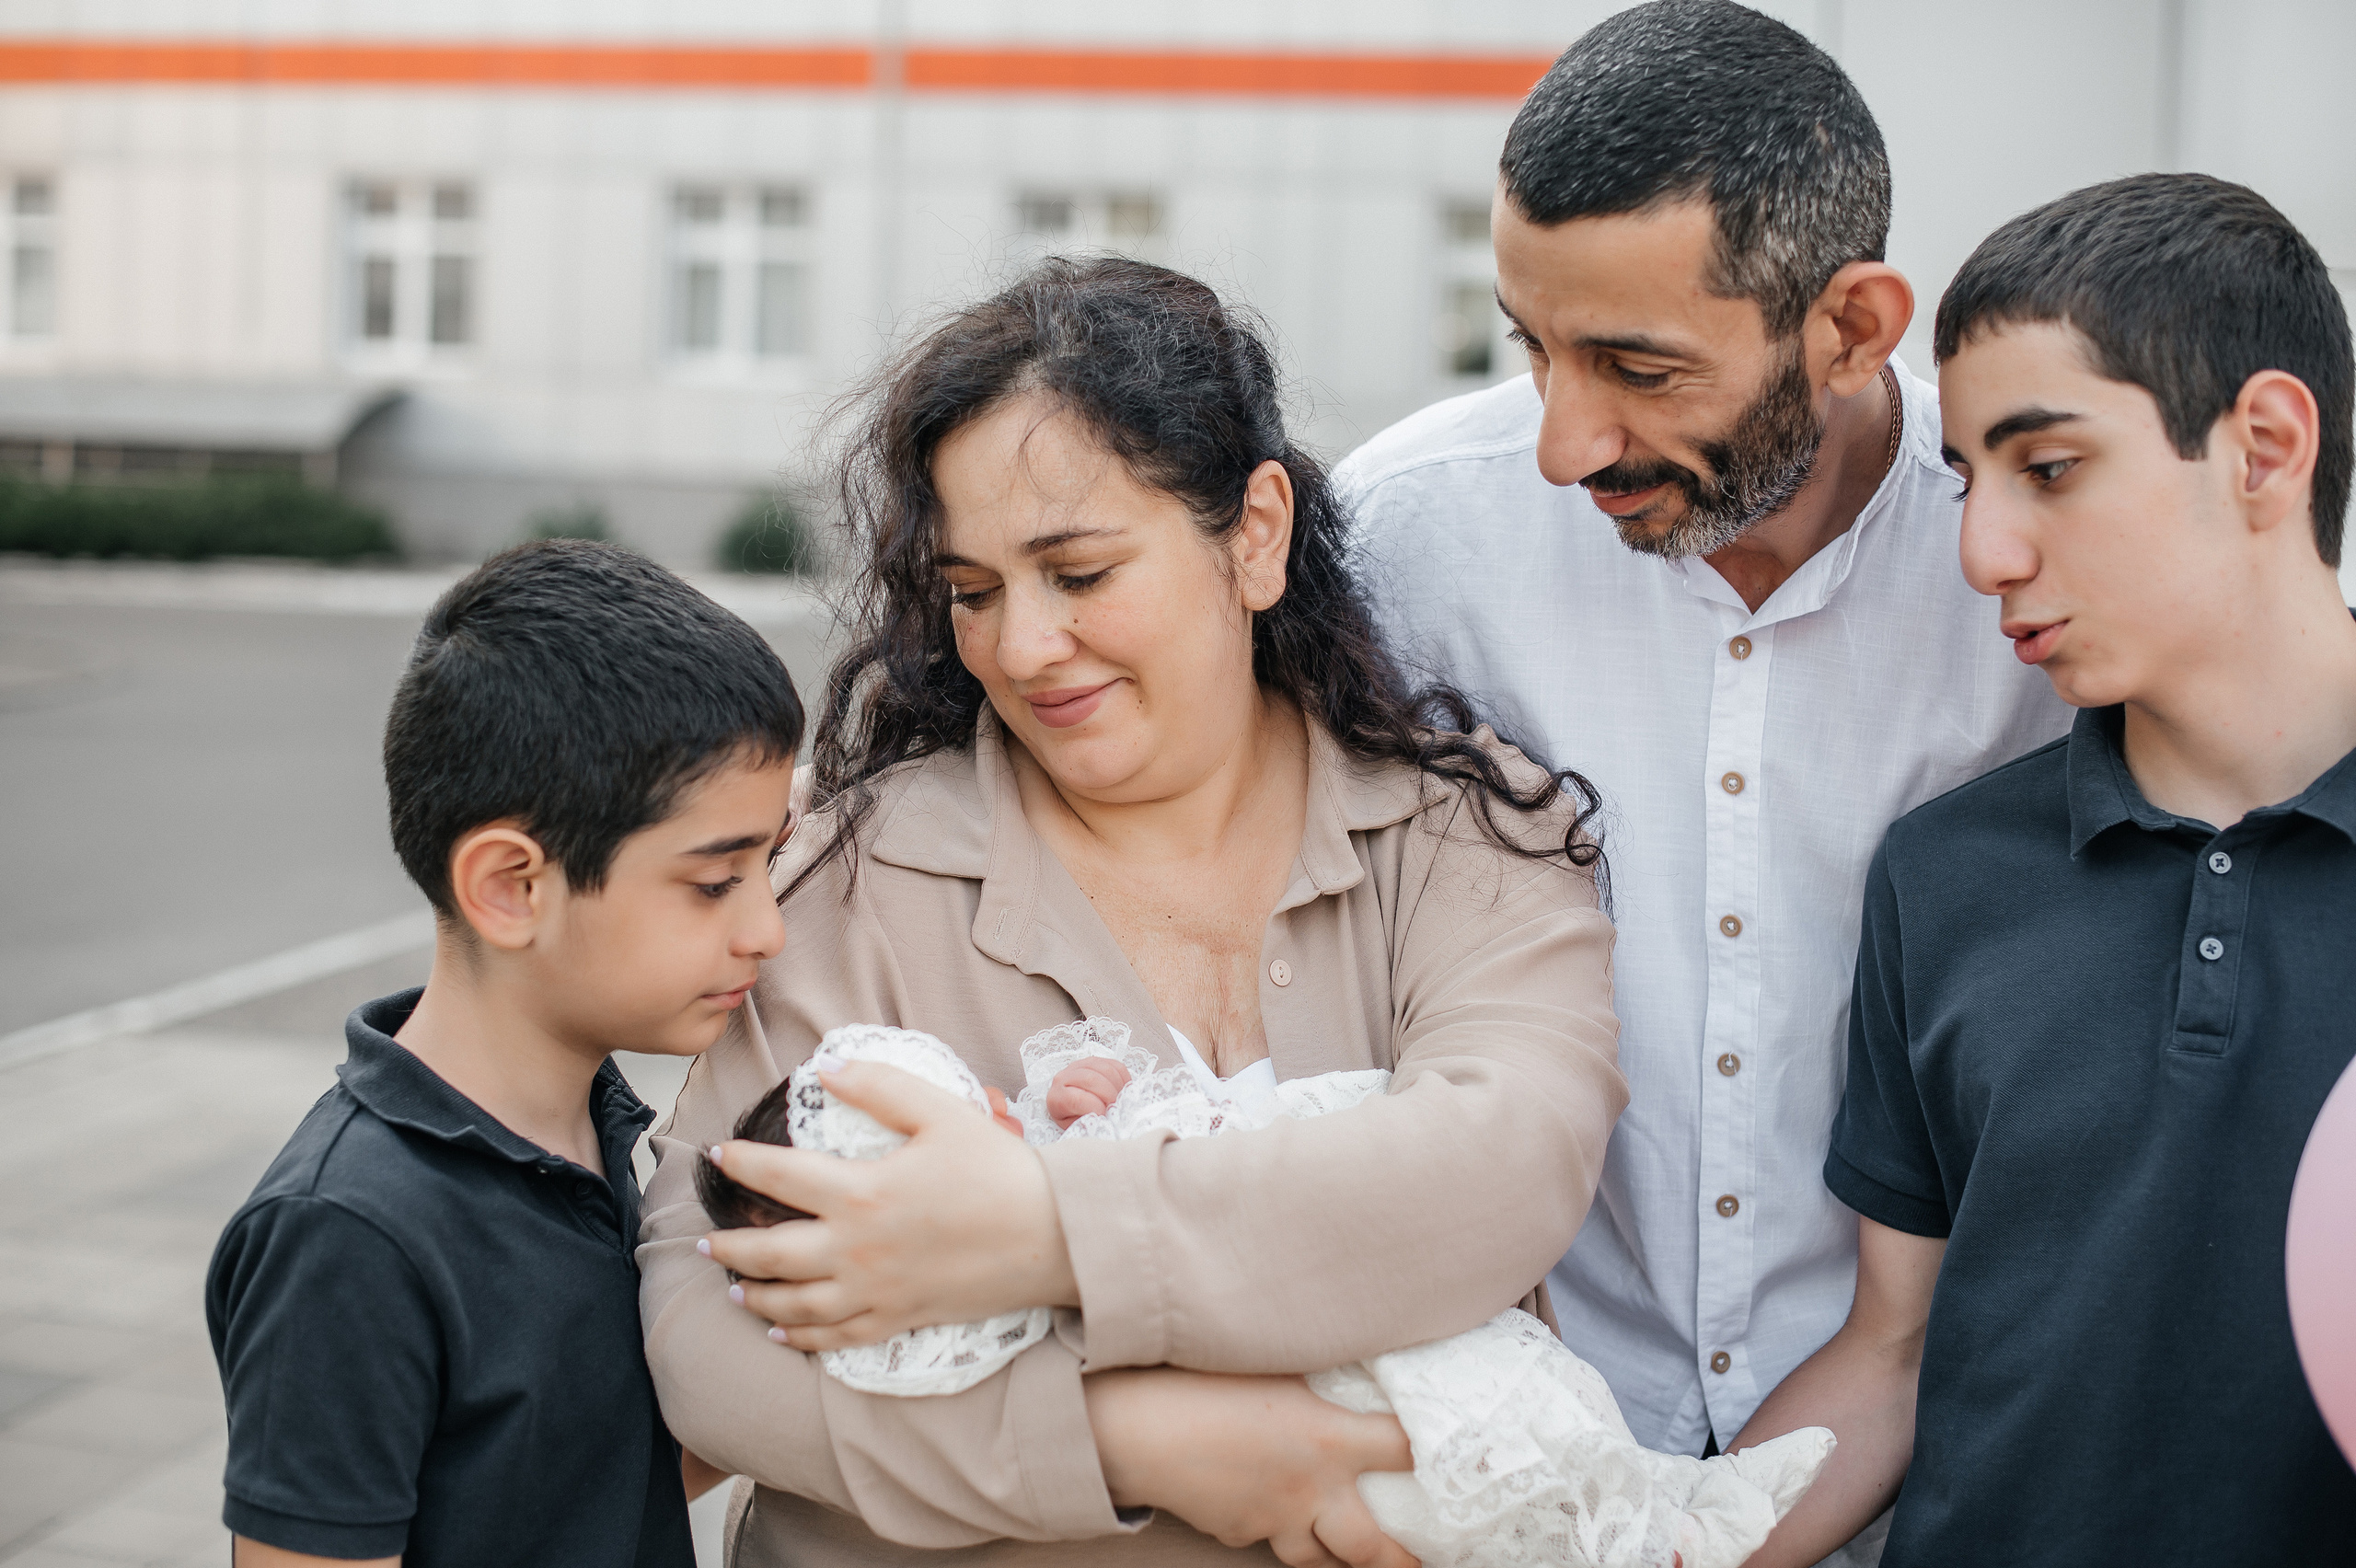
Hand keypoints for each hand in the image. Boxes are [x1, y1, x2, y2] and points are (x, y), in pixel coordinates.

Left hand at [700, 1059, 1077, 1349]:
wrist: (1053, 1237)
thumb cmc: (1000, 1170)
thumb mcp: (941, 1112)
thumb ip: (880, 1086)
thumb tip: (826, 1069)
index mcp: (862, 1193)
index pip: (779, 1178)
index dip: (742, 1164)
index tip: (718, 1154)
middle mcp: (857, 1250)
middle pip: (771, 1254)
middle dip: (730, 1246)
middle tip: (705, 1239)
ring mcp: (875, 1291)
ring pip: (794, 1305)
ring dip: (755, 1296)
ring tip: (731, 1286)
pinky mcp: (898, 1319)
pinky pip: (835, 1337)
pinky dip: (800, 1339)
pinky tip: (781, 1333)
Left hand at [1047, 1056, 1130, 1127]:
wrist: (1072, 1107)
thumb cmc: (1075, 1119)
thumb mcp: (1077, 1128)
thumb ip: (1087, 1124)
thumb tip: (1103, 1119)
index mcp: (1057, 1098)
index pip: (1077, 1099)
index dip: (1095, 1108)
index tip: (1103, 1115)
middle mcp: (1064, 1077)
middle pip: (1091, 1079)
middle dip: (1109, 1096)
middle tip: (1115, 1108)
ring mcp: (1079, 1066)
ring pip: (1105, 1069)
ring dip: (1117, 1087)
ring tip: (1118, 1100)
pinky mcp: (1094, 1061)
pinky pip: (1115, 1065)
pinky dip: (1123, 1079)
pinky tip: (1120, 1091)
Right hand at [1087, 1368, 1418, 1567]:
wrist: (1134, 1428)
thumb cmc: (1200, 1378)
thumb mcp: (1273, 1359)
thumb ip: (1317, 1367)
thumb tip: (1348, 1353)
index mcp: (1329, 1440)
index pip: (1405, 1452)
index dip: (1434, 1456)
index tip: (1461, 1461)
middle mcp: (1310, 1490)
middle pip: (1369, 1547)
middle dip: (1400, 1561)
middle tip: (1421, 1561)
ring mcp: (1270, 1519)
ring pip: (1315, 1556)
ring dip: (1335, 1555)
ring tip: (1352, 1553)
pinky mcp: (1233, 1531)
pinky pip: (1262, 1537)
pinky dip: (1272, 1528)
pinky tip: (1263, 1505)